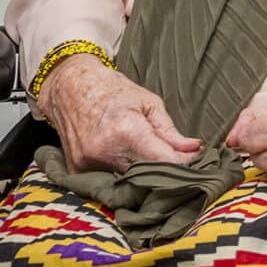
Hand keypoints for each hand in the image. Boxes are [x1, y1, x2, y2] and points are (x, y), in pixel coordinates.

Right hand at [38, 54, 203, 173]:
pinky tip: (125, 157)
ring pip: (128, 179)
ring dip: (144, 172)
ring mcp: (87, 163)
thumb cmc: (113, 90)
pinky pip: (107, 178)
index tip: (196, 158)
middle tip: (177, 158)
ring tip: (150, 155)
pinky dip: (121, 171)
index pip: (164, 161)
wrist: (69, 87)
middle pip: (147, 174)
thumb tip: (195, 149)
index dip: (184, 162)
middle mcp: (105, 151)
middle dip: (166, 168)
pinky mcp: (76, 171)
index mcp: (126, 131)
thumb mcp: (149, 102)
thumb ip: (170, 131)